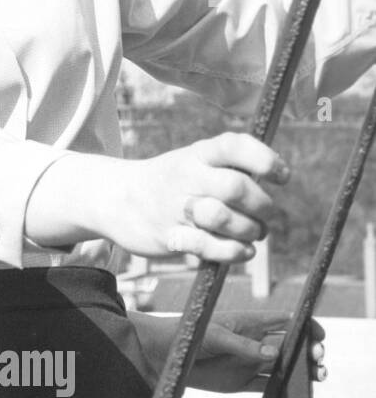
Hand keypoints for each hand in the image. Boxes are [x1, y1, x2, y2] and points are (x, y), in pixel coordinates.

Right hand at [102, 133, 288, 263]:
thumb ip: (231, 167)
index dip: (265, 160)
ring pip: (224, 218)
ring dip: (250, 230)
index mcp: (196, 155)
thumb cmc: (170, 181)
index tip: (281, 177)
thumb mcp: (193, 161)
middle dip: (261, 205)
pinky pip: (212, 248)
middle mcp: (186, 178)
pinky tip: (243, 249)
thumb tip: (277, 179)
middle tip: (264, 212)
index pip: (234, 146)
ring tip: (252, 232)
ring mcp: (175, 209)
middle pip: (235, 188)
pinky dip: (235, 252)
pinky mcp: (170, 238)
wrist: (115, 199)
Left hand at [193, 309, 325, 392]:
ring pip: (284, 368)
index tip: (319, 335)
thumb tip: (274, 354)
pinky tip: (296, 392)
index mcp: (250, 323)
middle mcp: (255, 343)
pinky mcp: (241, 383)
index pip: (285, 322)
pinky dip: (284, 390)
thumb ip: (243, 346)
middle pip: (290, 347)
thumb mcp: (216, 337)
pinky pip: (268, 387)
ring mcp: (249, 363)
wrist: (162, 354)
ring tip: (319, 376)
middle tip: (318, 358)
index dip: (306, 327)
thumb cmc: (188, 334)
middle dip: (309, 351)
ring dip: (303, 372)